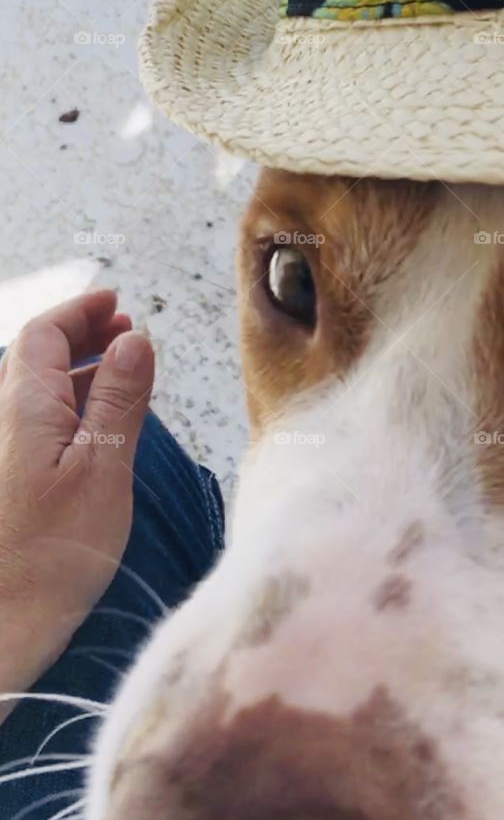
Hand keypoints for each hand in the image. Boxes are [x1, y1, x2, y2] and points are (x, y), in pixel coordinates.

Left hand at [0, 289, 153, 716]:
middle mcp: (3, 421)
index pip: (44, 334)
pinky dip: (69, 408)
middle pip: (35, 357)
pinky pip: (36, 424)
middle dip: (81, 335)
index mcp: (23, 407)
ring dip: (77, 371)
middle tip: (124, 330)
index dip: (80, 310)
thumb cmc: (50, 556)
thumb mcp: (104, 468)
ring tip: (121, 373)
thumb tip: (134, 339)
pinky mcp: (7, 484)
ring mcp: (2, 453)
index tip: (117, 302)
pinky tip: (98, 428)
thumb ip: (119, 399)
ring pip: (35, 391)